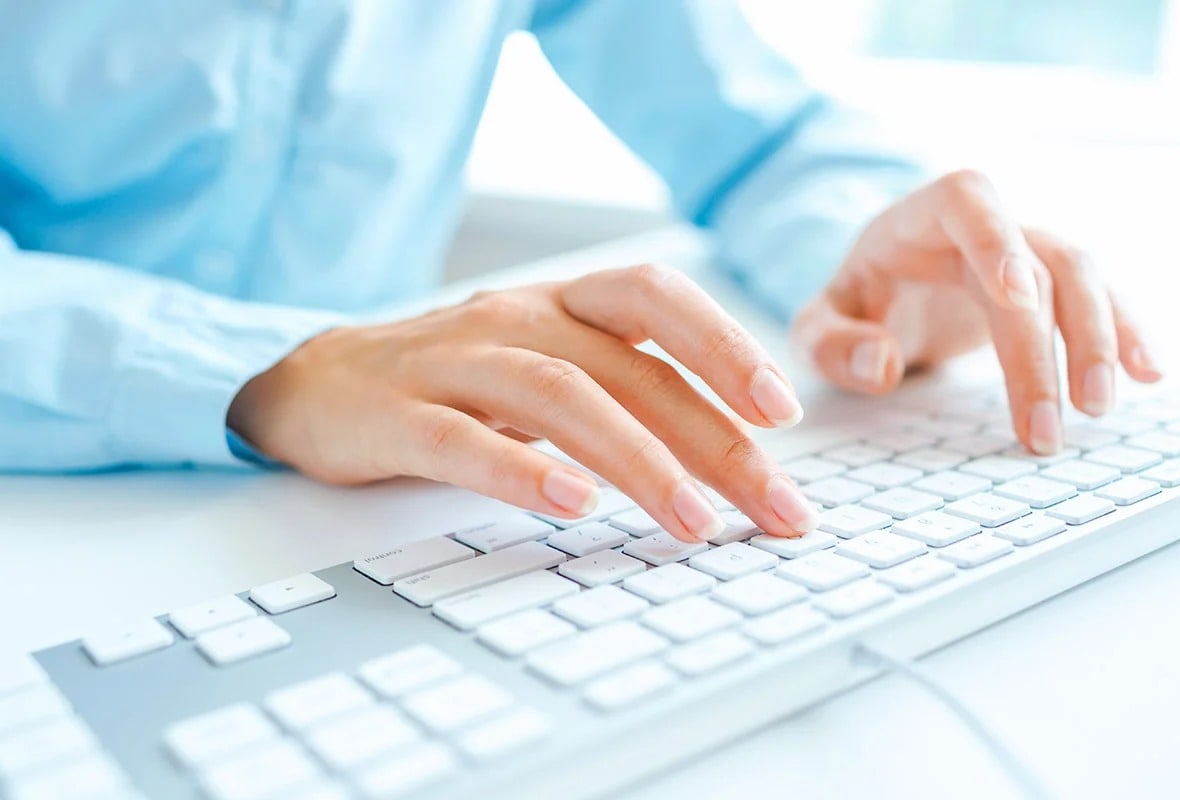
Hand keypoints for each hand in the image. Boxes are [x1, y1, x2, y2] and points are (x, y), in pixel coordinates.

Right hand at [228, 266, 818, 542]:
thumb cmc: (456, 381)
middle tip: (775, 506)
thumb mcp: (546, 365)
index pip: (656, 298)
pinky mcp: (396, 413)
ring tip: (693, 521)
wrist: (317, 382)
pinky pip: (463, 438)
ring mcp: (454, 361)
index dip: (724, 344)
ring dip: (639, 460)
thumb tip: (731, 453)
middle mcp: (517, 318)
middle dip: (714, 439)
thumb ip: (623, 389)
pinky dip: (522, 470)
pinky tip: (572, 505)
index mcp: (562, 303)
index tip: (782, 412)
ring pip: (561, 395)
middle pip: (629, 367)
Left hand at [791, 170, 1161, 453]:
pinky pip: (1099, 300)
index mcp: (920, 217)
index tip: (1018, 298)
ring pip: (1080, 276)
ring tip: (1096, 407)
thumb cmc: (855, 302)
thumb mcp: (816, 326)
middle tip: (1046, 425)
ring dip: (1096, 340)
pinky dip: (1125, 333)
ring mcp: (1026, 251)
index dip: (997, 239)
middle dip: (1046, 344)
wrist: (888, 291)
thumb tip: (880, 364)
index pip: (968, 200)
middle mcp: (984, 225)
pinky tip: (1147, 374)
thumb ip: (829, 343)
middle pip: (1036, 261)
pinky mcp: (1051, 286)